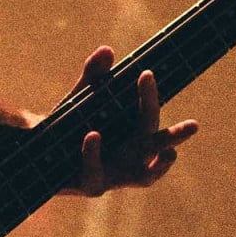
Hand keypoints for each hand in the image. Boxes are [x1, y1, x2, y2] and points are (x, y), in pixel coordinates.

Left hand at [62, 46, 197, 194]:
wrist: (41, 156)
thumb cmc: (71, 126)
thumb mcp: (82, 98)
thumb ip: (94, 77)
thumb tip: (107, 50)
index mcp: (136, 135)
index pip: (147, 113)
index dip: (147, 95)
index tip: (145, 73)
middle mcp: (133, 158)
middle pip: (159, 147)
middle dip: (177, 136)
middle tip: (194, 125)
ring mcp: (116, 176)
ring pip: (144, 178)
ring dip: (159, 168)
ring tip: (170, 153)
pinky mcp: (92, 186)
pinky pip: (95, 173)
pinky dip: (93, 153)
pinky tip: (92, 135)